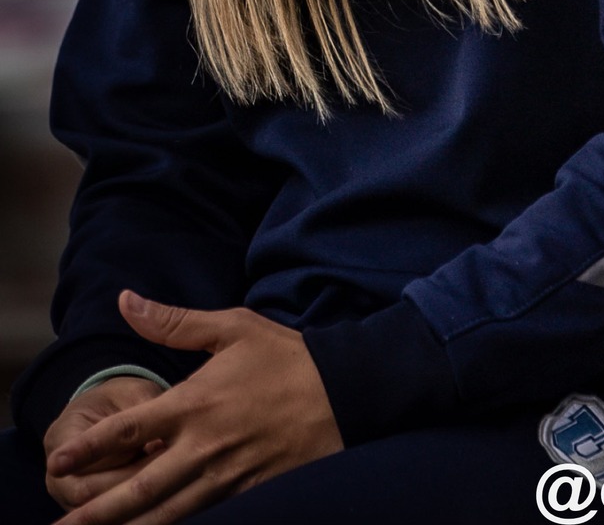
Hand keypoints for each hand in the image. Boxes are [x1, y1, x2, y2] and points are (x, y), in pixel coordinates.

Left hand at [46, 291, 341, 524]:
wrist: (345, 392)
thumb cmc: (285, 356)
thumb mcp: (232, 328)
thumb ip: (174, 322)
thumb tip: (126, 301)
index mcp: (196, 403)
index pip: (130, 431)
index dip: (90, 449)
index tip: (58, 462)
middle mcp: (204, 446)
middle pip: (138, 488)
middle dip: (96, 512)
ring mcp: (226, 477)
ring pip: (166, 514)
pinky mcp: (248, 496)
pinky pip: (202, 520)